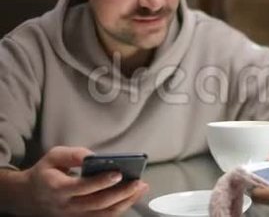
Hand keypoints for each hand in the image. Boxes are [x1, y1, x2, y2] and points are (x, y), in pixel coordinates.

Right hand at [24, 146, 148, 216]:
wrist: (30, 195)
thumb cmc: (46, 172)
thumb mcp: (54, 156)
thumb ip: (73, 155)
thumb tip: (94, 156)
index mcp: (57, 188)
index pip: (82, 187)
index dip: (101, 182)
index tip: (118, 173)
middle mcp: (67, 206)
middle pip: (97, 203)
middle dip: (121, 193)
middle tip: (138, 182)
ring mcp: (74, 216)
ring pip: (103, 214)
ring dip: (125, 202)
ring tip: (141, 188)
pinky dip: (120, 208)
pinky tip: (132, 196)